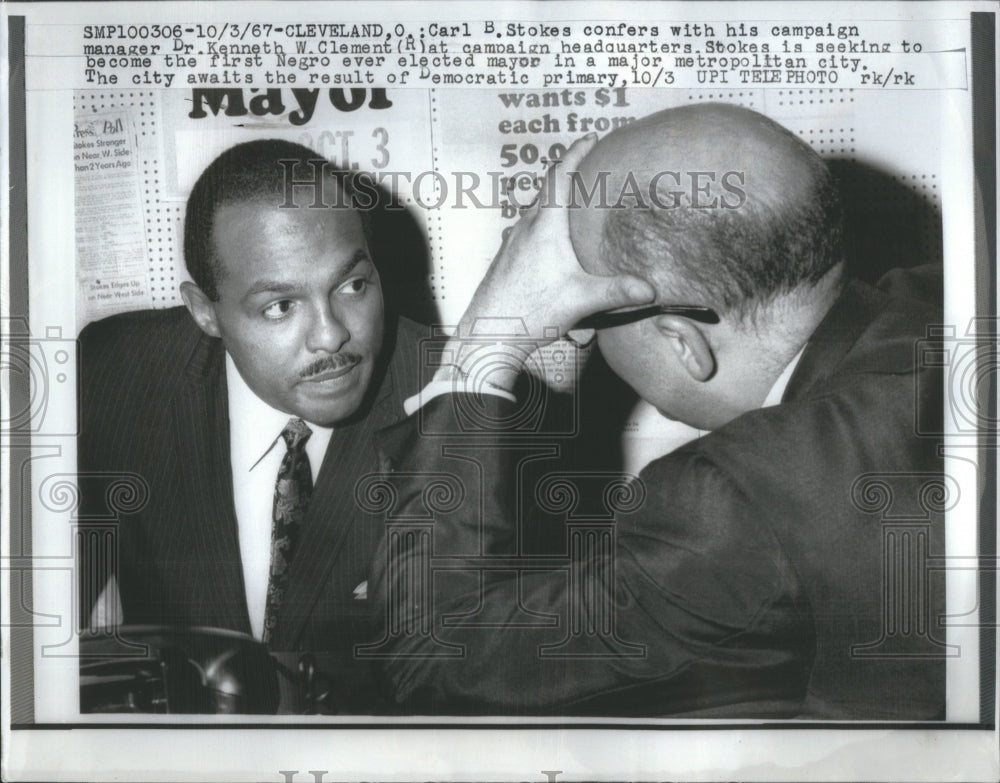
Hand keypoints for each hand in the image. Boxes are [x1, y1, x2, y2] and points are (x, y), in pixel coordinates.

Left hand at [451, 134, 654, 385]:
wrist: (487, 334)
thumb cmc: (530, 312)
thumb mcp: (580, 300)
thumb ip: (617, 292)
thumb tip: (651, 290)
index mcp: (545, 226)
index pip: (561, 176)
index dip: (577, 152)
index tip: (593, 137)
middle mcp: (525, 227)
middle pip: (548, 189)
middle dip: (571, 172)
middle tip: (593, 164)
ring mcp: (512, 242)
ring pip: (536, 209)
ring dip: (556, 199)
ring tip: (578, 201)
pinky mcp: (507, 258)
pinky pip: (528, 228)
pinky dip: (545, 221)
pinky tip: (555, 240)